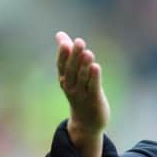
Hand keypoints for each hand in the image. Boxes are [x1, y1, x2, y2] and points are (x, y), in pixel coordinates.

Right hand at [56, 31, 109, 156]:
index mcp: (65, 80)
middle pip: (72, 70)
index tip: (65, 43)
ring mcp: (82, 95)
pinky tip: (96, 67)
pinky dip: (94, 78)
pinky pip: (93, 88)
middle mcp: (71, 87)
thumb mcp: (71, 75)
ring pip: (82, 79)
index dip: (63, 55)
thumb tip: (60, 34)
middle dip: (75, 56)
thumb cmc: (80, 93)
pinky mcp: (94, 100)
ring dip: (85, 65)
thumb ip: (68, 54)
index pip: (62, 66)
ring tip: (88, 53)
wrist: (86, 122)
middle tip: (79, 42)